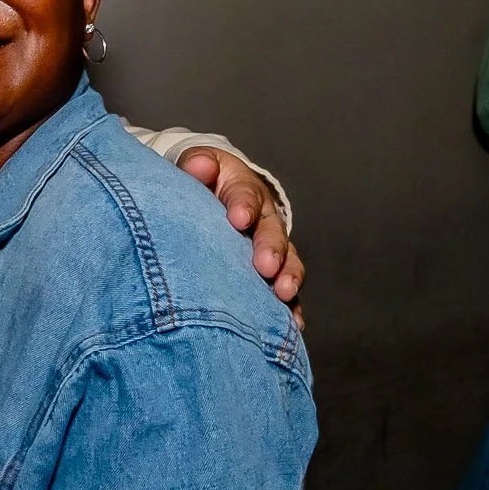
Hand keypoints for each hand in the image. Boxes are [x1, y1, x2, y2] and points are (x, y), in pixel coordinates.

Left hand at [177, 147, 305, 328]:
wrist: (212, 194)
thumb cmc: (201, 182)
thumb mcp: (196, 166)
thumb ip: (196, 165)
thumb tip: (199, 166)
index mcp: (244, 189)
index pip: (245, 194)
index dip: (243, 205)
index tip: (238, 218)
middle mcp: (264, 219)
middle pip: (272, 232)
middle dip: (271, 248)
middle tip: (265, 266)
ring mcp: (271, 247)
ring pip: (286, 262)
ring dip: (287, 279)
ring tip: (284, 295)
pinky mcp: (272, 273)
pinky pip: (285, 290)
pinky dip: (290, 307)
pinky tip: (293, 324)